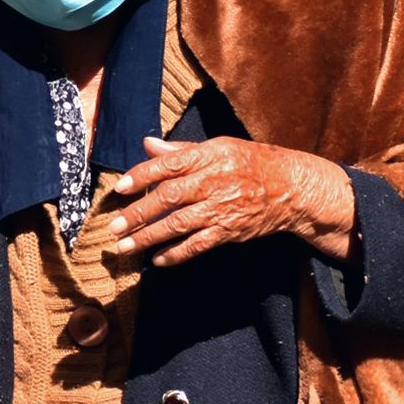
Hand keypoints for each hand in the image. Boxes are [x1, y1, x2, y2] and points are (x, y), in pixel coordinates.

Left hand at [104, 137, 355, 266]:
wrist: (290, 187)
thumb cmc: (249, 162)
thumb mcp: (218, 147)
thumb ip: (180, 151)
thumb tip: (147, 144)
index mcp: (208, 157)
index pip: (168, 165)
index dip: (141, 176)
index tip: (119, 188)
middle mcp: (213, 182)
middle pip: (168, 198)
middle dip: (138, 214)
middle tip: (113, 226)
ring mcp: (221, 209)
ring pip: (178, 225)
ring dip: (149, 237)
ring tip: (125, 247)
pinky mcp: (229, 231)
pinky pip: (198, 245)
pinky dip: (176, 254)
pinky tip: (157, 260)